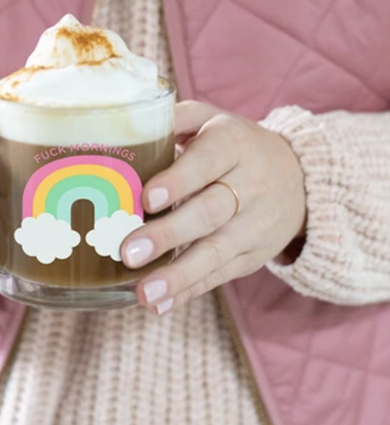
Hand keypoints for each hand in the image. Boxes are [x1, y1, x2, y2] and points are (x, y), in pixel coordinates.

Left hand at [121, 100, 306, 314]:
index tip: (148, 198)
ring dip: (178, 275)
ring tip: (144, 292)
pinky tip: (160, 305)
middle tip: (128, 252)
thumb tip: (124, 126)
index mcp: (234, 144)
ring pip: (216, 252)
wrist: (299, 178)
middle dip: (168, 234)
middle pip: (209, 213)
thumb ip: (174, 119)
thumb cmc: (235, 146)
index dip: (179, 180)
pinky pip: (220, 275)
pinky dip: (189, 291)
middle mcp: (251, 186)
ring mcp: (255, 226)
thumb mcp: (212, 120)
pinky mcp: (253, 256)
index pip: (207, 161)